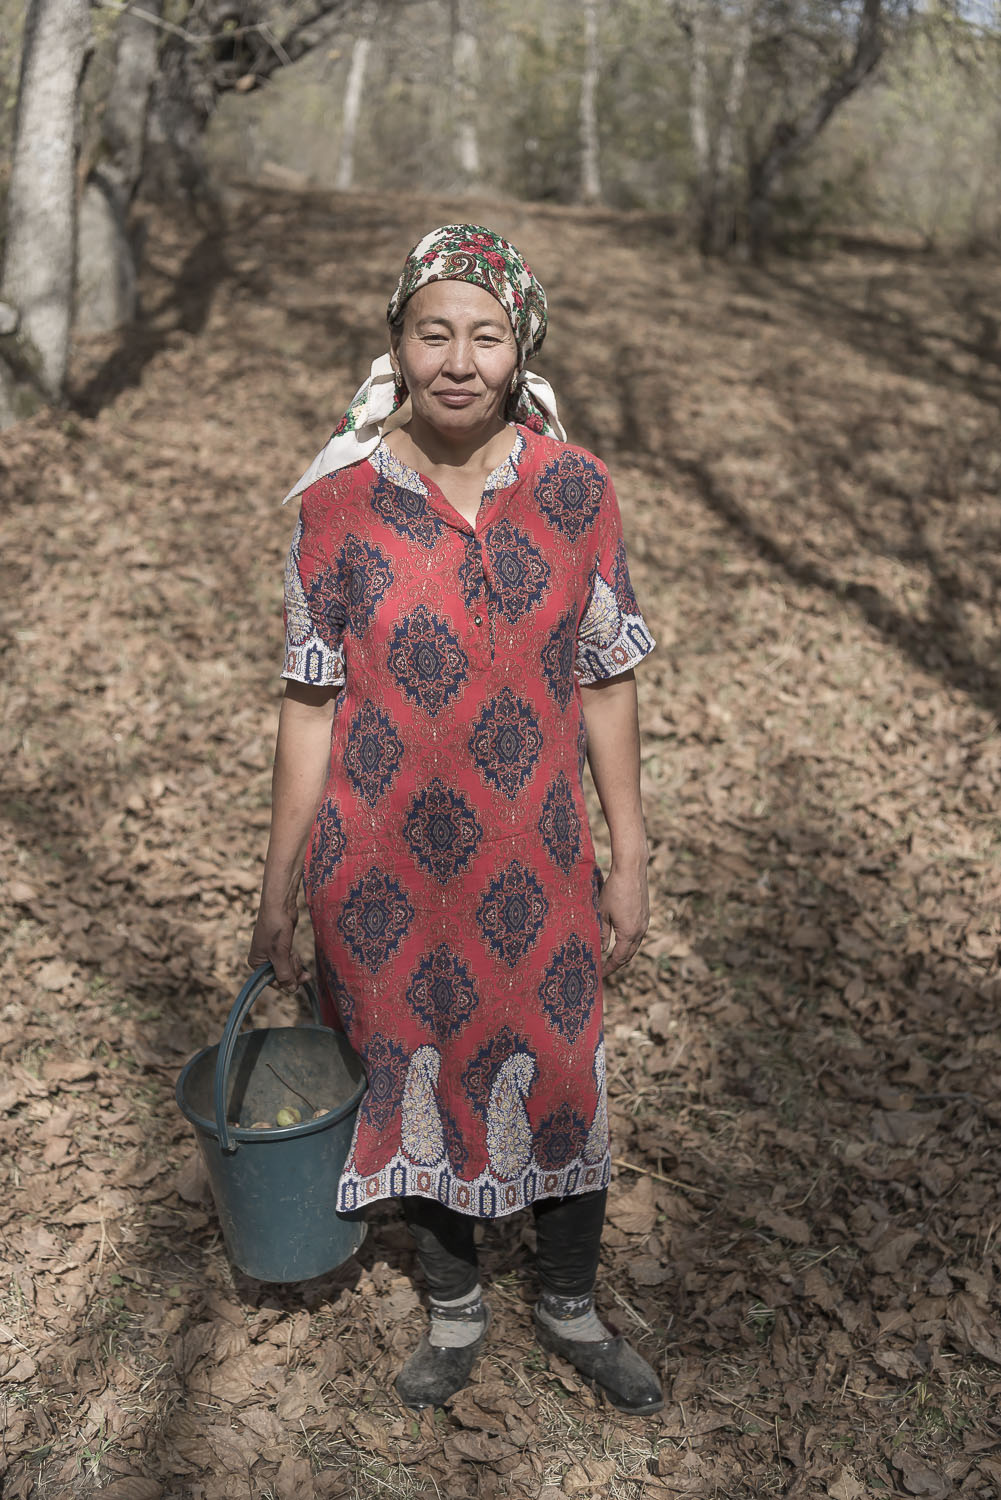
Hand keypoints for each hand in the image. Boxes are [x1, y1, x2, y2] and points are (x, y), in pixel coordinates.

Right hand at [248, 895, 306, 990]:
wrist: (280, 905)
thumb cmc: (276, 927)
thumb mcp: (280, 954)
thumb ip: (285, 974)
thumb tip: (291, 990)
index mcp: (256, 963)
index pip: (272, 982)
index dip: (286, 982)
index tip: (299, 979)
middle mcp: (262, 960)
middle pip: (281, 976)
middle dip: (292, 972)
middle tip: (300, 965)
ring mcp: (272, 953)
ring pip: (287, 968)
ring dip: (294, 965)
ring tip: (294, 953)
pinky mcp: (281, 947)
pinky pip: (289, 960)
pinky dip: (294, 958)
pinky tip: (295, 952)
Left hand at [597, 862, 649, 977]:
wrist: (632, 870)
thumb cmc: (614, 890)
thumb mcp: (602, 913)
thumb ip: (603, 933)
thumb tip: (603, 949)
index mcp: (629, 933)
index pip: (619, 958)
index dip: (610, 967)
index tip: (601, 974)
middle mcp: (640, 931)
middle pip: (629, 954)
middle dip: (617, 963)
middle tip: (605, 969)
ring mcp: (645, 923)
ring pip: (635, 945)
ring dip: (624, 953)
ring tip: (612, 957)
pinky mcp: (646, 915)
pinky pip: (638, 935)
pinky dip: (629, 942)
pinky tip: (621, 940)